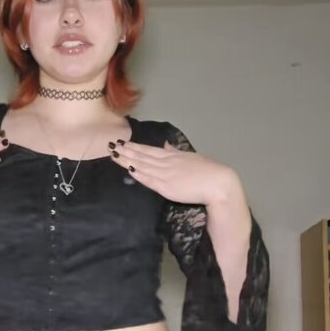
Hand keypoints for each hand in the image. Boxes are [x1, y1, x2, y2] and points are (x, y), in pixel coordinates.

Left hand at [110, 139, 240, 205]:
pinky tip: (129, 169)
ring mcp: (166, 174)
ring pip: (142, 166)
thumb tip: (167, 145)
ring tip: (114, 155)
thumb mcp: (192, 157)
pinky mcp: (167, 187)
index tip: (123, 143)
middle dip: (126, 151)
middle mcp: (167, 163)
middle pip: (142, 156)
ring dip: (127, 160)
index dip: (135, 147)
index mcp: (173, 155)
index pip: (149, 150)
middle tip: (111, 146)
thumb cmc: (209, 172)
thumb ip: (177, 152)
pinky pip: (149, 179)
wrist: (218, 183)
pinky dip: (138, 174)